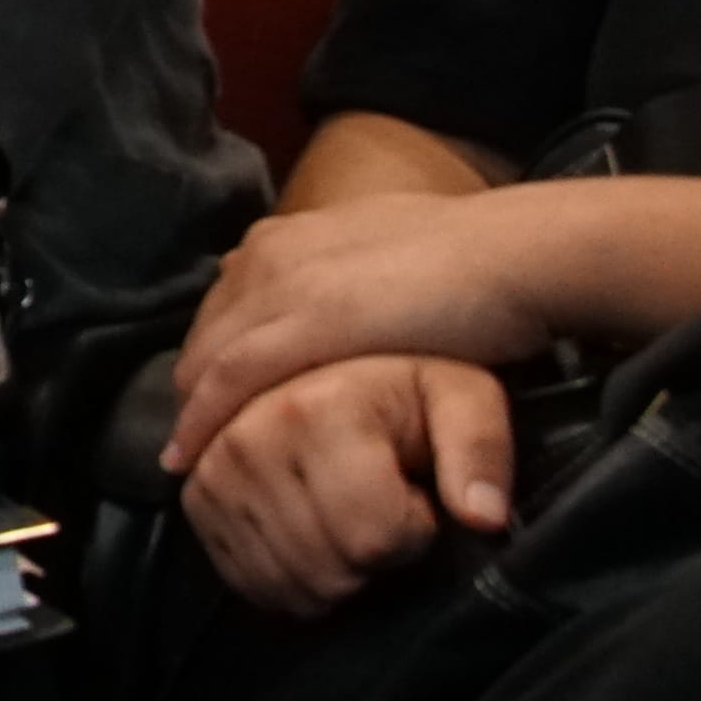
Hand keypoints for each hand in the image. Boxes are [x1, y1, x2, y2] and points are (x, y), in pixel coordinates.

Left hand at [164, 189, 568, 470]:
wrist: (513, 255)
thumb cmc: (469, 260)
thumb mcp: (382, 260)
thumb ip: (343, 282)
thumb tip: (332, 305)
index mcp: (286, 239)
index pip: (223, 310)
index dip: (212, 360)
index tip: (211, 402)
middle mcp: (269, 257)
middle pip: (205, 337)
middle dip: (195, 390)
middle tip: (195, 443)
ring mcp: (282, 287)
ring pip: (206, 359)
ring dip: (193, 413)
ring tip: (186, 461)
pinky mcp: (304, 324)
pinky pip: (230, 379)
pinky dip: (204, 420)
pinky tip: (192, 456)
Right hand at [180, 353, 516, 616]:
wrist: (329, 356)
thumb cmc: (404, 382)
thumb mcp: (463, 395)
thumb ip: (480, 450)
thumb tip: (484, 517)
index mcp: (316, 409)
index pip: (374, 536)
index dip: (413, 532)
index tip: (415, 494)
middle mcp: (248, 436)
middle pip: (328, 569)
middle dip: (372, 558)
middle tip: (382, 508)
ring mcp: (212, 470)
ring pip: (285, 582)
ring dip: (330, 573)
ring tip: (349, 521)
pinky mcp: (194, 496)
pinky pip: (242, 578)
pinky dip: (286, 580)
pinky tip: (314, 544)